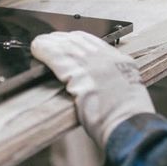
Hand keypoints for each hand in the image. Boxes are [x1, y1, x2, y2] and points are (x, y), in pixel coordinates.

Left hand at [31, 31, 154, 146]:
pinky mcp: (79, 75)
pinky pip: (56, 56)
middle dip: (62, 40)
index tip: (67, 43)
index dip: (77, 41)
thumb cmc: (129, 118)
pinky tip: (36, 50)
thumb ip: (114, 82)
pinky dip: (44, 52)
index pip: (95, 42)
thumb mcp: (128, 92)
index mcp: (122, 62)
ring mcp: (93, 65)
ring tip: (39, 46)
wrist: (130, 125)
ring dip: (51, 44)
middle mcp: (107, 58)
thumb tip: (98, 84)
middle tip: (48, 42)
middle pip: (78, 40)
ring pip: (66, 46)